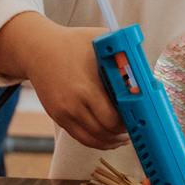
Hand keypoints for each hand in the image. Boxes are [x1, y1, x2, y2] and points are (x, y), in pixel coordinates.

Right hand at [0, 10, 125, 149]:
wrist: (37, 49)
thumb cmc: (72, 43)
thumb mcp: (100, 43)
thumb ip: (123, 58)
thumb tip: (148, 74)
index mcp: (86, 88)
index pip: (112, 119)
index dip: (128, 123)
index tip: (139, 118)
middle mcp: (73, 105)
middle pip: (104, 132)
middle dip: (122, 133)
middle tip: (135, 128)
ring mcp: (64, 114)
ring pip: (92, 140)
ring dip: (111, 141)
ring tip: (124, 137)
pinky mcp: (58, 117)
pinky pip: (81, 138)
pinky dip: (97, 141)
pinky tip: (108, 137)